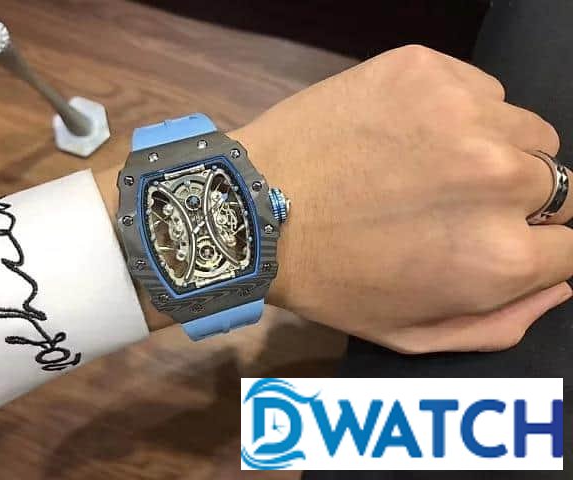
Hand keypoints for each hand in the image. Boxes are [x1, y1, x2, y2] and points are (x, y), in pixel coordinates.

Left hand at [231, 45, 572, 353]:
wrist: (253, 208)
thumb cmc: (329, 280)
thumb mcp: (411, 334)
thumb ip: (501, 321)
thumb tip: (559, 283)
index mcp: (500, 256)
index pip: (571, 247)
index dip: (535, 248)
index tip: (493, 240)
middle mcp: (498, 179)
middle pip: (559, 185)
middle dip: (520, 202)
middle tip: (454, 204)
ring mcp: (464, 115)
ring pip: (527, 132)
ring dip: (496, 151)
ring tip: (432, 166)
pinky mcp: (427, 70)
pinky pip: (480, 91)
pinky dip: (460, 113)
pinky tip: (408, 133)